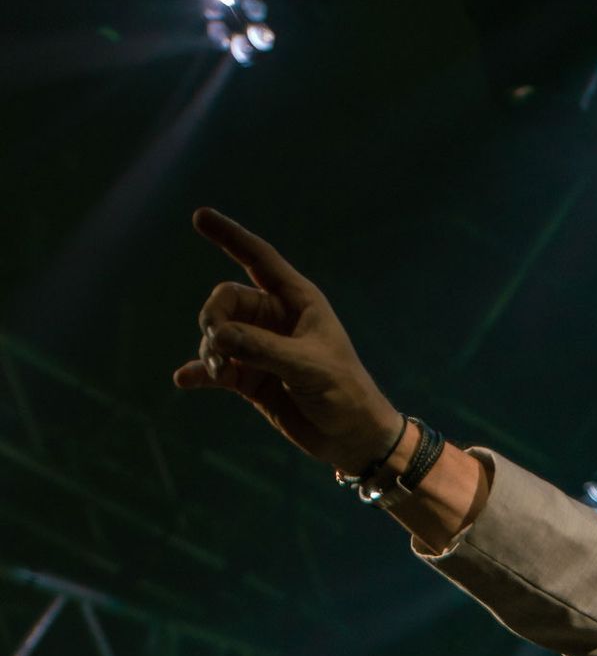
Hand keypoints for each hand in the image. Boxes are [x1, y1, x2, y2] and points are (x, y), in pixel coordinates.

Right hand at [173, 207, 400, 470]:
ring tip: (221, 373)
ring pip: (218, 335)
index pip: (258, 259)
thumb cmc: (344, 393)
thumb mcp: (306, 367)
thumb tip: (217, 337)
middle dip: (214, 318)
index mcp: (298, 301)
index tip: (199, 216)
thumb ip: (261, 349)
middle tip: (217, 343)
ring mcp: (261, 349)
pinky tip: (184, 379)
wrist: (353, 439)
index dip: (229, 236)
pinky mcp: (251, 379)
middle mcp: (276, 319)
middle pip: (227, 301)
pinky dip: (200, 373)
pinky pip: (216, 369)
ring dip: (211, 351)